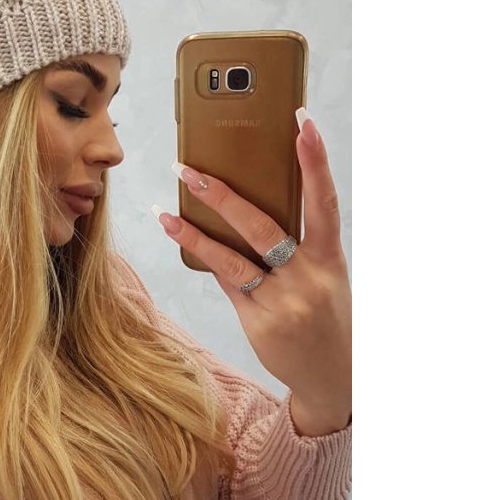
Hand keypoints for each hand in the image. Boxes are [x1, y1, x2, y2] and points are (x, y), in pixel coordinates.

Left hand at [154, 112, 350, 433]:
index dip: (314, 161)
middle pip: (259, 227)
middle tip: (188, 168)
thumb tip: (246, 206)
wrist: (334, 376)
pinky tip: (182, 235)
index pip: (324, 201)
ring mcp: (281, 302)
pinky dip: (206, 257)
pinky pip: (225, 281)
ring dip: (194, 231)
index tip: (302, 123)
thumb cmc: (326, 314)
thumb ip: (297, 245)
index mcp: (329, 259)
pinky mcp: (257, 321)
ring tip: (166, 210)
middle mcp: (306, 279)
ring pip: (230, 258)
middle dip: (221, 195)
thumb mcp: (324, 276)